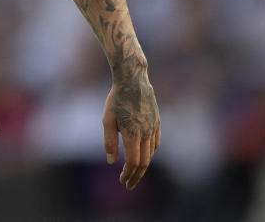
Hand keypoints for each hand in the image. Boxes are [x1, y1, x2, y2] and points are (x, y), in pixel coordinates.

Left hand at [102, 75, 159, 189]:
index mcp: (133, 134)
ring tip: (135, 173)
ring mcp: (154, 128)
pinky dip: (150, 154)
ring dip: (143, 166)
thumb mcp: (107, 119)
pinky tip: (145, 157)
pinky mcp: (157, 122)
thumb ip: (109, 142)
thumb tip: (111, 162)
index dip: (128, 174)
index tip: (122, 181)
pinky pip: (156, 143)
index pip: (133, 162)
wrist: (133, 80)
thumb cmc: (116, 99)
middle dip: (136, 176)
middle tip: (128, 185)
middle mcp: (146, 133)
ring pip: (151, 154)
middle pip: (144, 162)